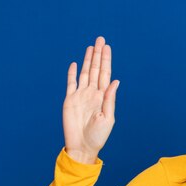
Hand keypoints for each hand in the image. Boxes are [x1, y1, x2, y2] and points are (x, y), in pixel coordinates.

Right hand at [63, 36, 119, 162]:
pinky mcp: (69, 100)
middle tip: (100, 39)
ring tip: (91, 47)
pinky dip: (73, 73)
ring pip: (85, 73)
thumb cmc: (98, 136)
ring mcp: (81, 95)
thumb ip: (110, 99)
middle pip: (96, 69)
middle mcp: (92, 93)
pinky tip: (76, 64)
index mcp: (103, 97)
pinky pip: (71, 83)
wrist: (82, 146)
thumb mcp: (108, 118)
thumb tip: (115, 81)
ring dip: (88, 60)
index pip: (106, 74)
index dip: (106, 60)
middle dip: (98, 55)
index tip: (107, 47)